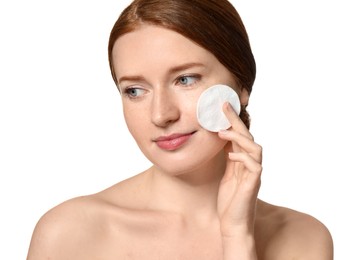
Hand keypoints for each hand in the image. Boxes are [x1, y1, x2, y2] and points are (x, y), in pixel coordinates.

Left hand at [217, 102, 262, 237]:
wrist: (233, 224)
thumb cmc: (229, 201)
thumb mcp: (227, 175)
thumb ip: (230, 159)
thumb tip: (223, 140)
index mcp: (244, 162)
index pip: (240, 136)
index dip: (233, 121)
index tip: (223, 107)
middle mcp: (251, 165)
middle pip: (248, 137)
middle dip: (236, 120)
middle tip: (223, 106)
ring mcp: (254, 174)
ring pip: (255, 148)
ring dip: (239, 138)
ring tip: (222, 133)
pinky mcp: (253, 184)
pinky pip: (254, 166)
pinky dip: (243, 158)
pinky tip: (230, 156)